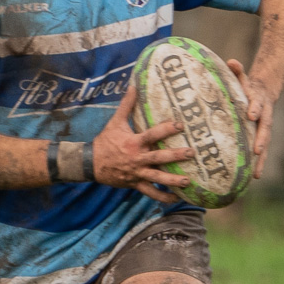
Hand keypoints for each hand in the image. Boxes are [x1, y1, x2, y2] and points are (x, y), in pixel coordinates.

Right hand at [93, 86, 192, 201]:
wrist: (91, 163)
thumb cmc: (105, 141)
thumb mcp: (115, 122)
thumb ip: (127, 105)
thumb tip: (133, 85)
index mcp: (134, 143)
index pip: (152, 135)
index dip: (166, 129)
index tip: (180, 125)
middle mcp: (137, 159)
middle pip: (159, 158)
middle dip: (175, 156)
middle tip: (191, 153)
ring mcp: (137, 173)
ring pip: (157, 178)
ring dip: (172, 181)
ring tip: (188, 181)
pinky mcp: (136, 184)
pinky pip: (151, 192)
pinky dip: (163, 196)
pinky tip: (176, 198)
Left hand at [226, 59, 276, 177]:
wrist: (266, 92)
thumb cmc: (248, 86)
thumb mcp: (243, 77)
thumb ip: (238, 71)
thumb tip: (232, 61)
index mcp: (257, 102)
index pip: (256, 104)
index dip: (254, 108)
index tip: (251, 114)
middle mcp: (263, 117)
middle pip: (264, 129)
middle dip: (261, 140)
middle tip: (257, 151)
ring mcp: (263, 128)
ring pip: (264, 144)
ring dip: (261, 159)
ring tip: (257, 174)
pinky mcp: (261, 137)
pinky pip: (260, 151)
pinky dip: (258, 164)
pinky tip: (253, 178)